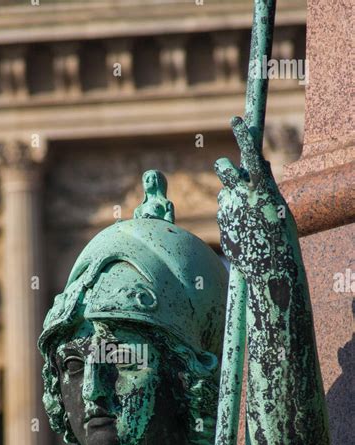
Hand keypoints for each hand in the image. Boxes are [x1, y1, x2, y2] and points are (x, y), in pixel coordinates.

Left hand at [215, 117, 297, 283]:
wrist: (270, 266)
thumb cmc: (281, 235)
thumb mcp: (279, 205)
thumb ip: (268, 184)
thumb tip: (264, 164)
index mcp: (260, 186)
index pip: (249, 152)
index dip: (242, 134)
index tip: (235, 120)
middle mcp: (241, 194)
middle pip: (223, 168)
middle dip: (224, 166)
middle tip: (225, 168)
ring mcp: (228, 209)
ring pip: (224, 195)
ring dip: (231, 198)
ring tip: (247, 215)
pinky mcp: (221, 225)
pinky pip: (225, 215)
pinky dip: (233, 220)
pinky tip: (245, 233)